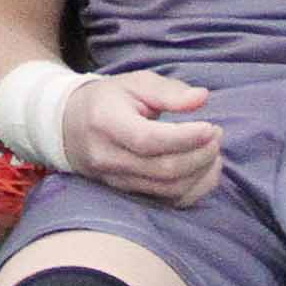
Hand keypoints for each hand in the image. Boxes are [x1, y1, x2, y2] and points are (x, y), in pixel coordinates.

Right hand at [59, 67, 222, 205]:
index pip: (148, 140)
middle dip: (200, 154)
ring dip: (201, 172)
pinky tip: (205, 170)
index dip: (185, 138)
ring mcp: (116, 181)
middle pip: (163, 169)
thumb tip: (202, 98)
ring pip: (168, 189)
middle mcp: (108, 158)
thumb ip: (168, 91)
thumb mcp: (134, 83)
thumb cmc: (108, 100)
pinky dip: (195, 189)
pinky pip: (168, 202)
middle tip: (216, 134)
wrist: (69, 126)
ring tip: (212, 150)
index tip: (210, 127)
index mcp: (106, 123)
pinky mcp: (128, 194)